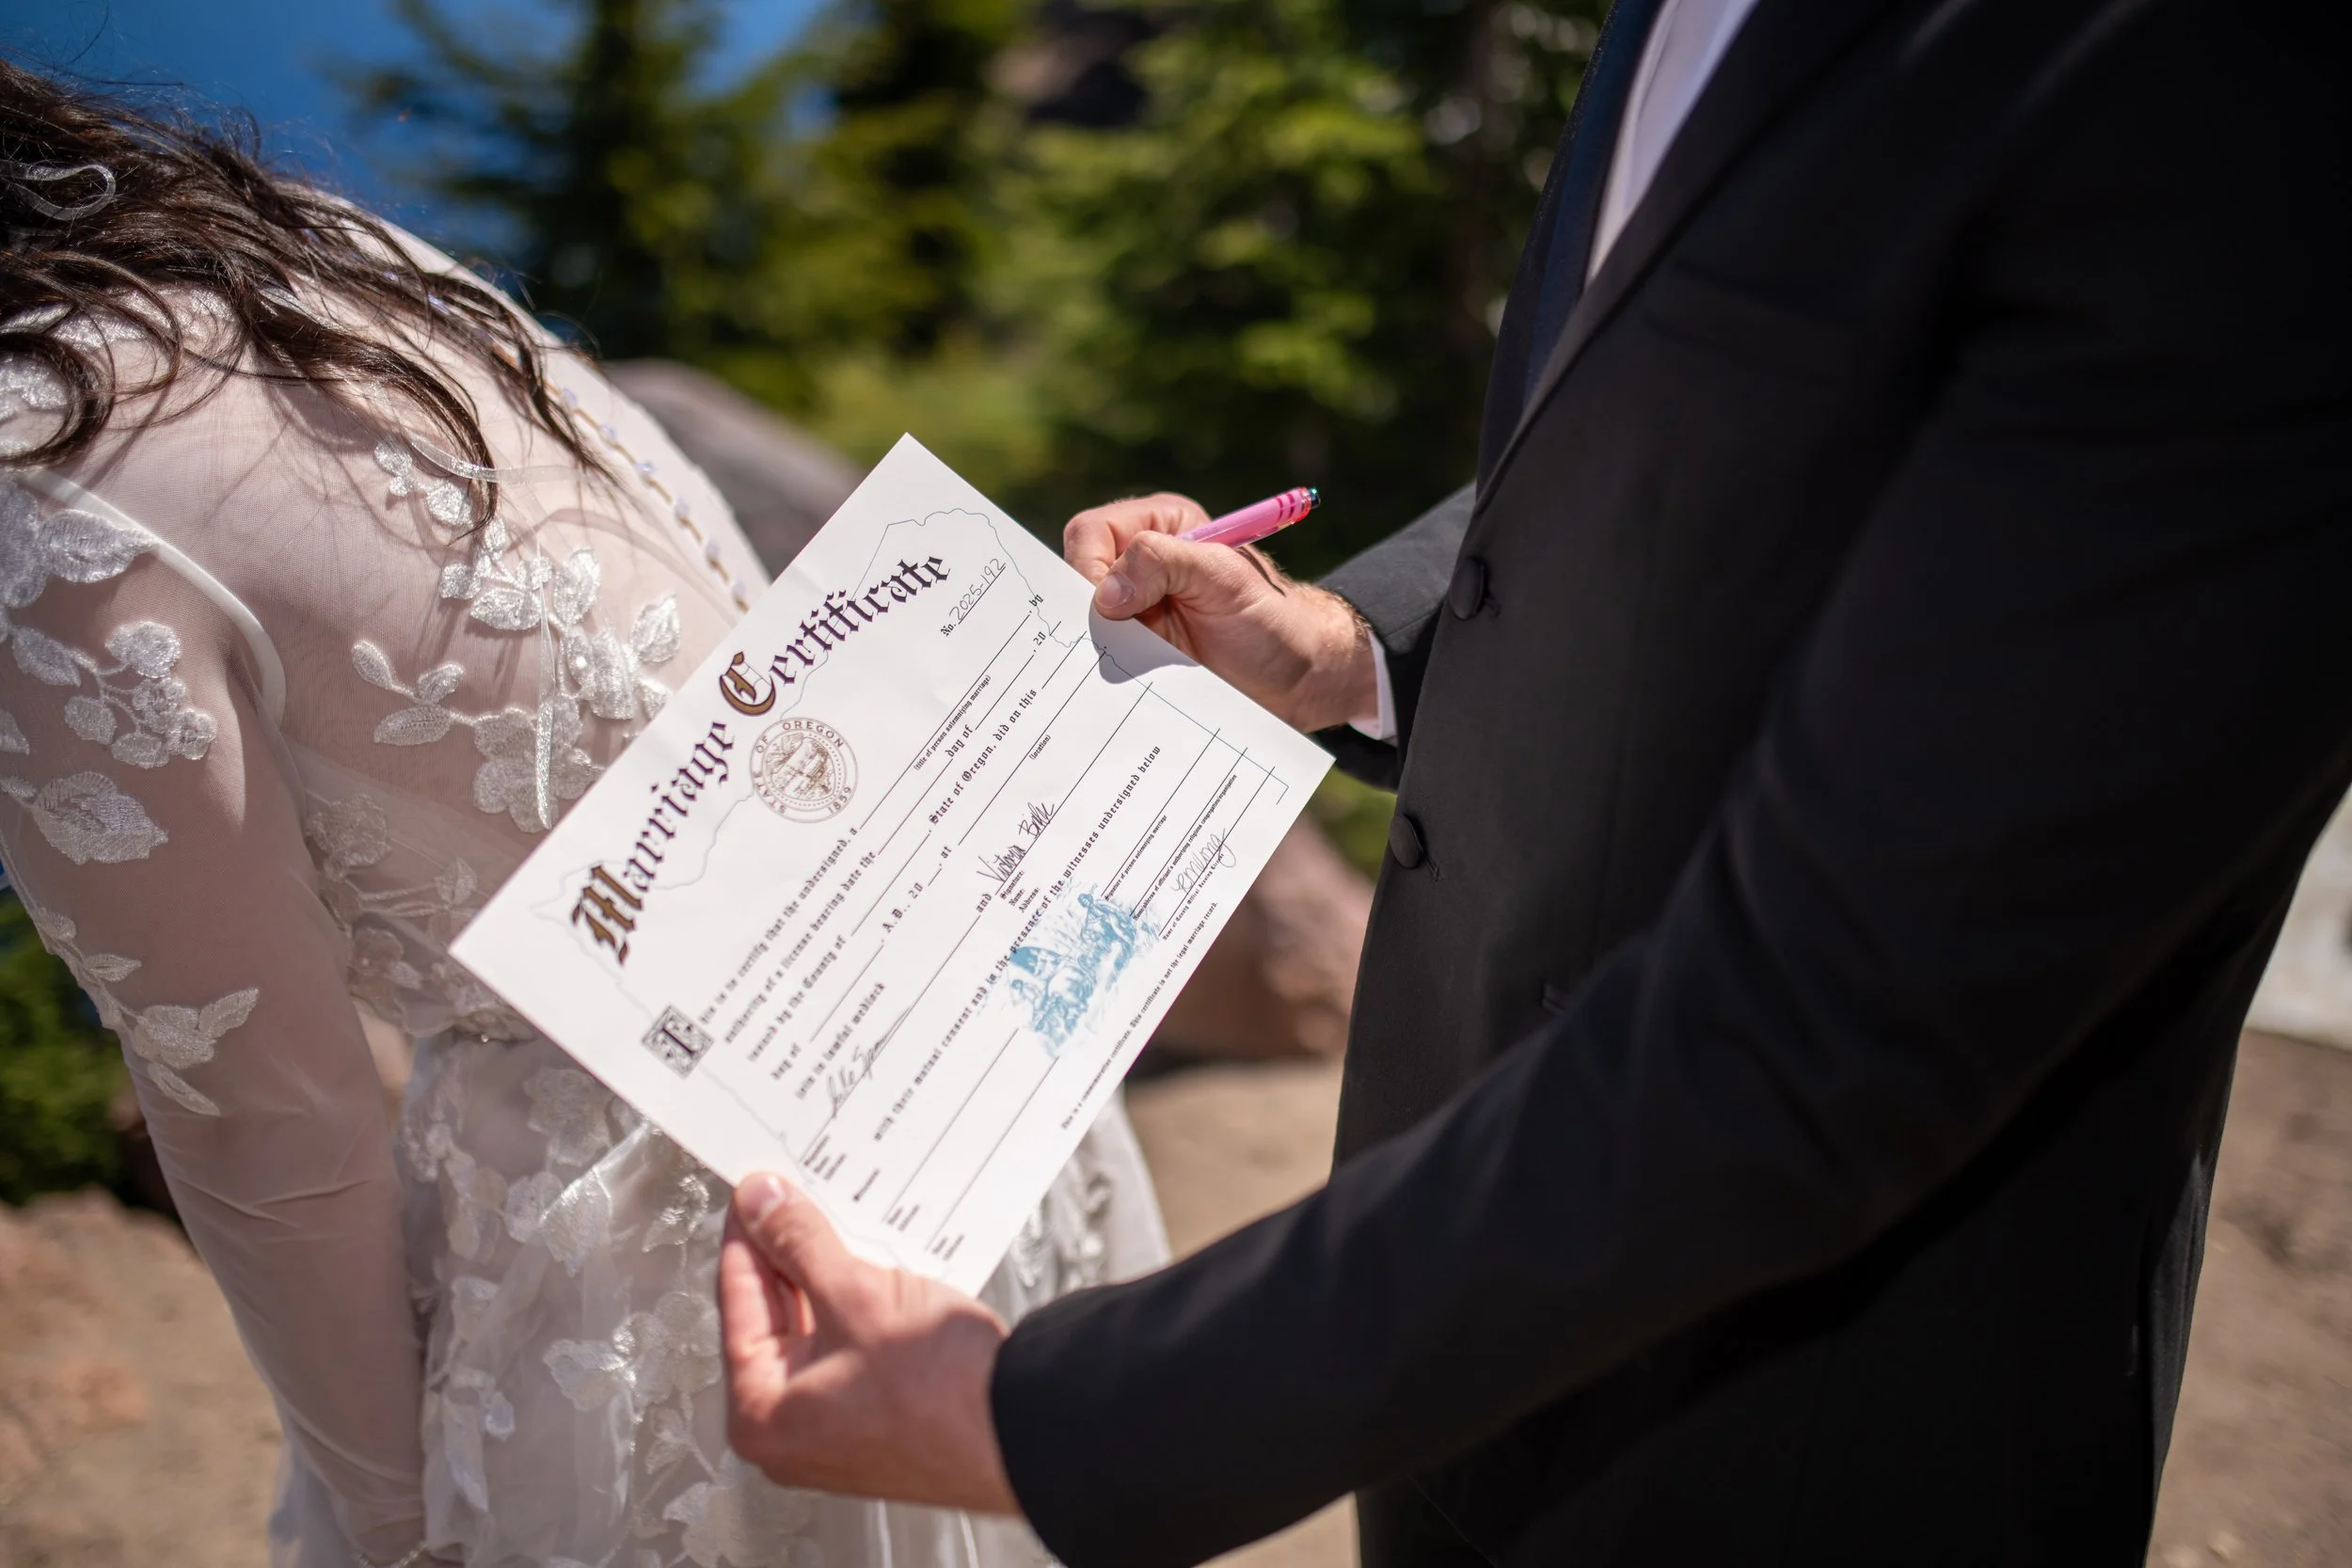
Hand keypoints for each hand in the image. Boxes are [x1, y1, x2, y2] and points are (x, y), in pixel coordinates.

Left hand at [718, 1172, 1019, 1513]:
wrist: (1023, 1433)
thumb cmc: (943, 1397)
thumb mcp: (857, 1295)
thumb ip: (799, 1243)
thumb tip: (762, 1205)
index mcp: (761, 1414)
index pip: (737, 1299)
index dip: (749, 1232)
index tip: (757, 1190)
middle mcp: (791, 1433)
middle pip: (777, 1316)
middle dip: (793, 1253)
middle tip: (802, 1195)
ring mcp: (837, 1430)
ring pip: (820, 1330)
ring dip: (832, 1276)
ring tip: (848, 1224)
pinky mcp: (879, 1419)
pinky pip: (855, 1348)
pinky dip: (863, 1306)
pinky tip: (881, 1265)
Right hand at [1064, 494, 1376, 731]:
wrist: (1300, 680)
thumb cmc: (1273, 620)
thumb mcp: (1223, 579)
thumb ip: (1162, 564)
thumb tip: (1104, 593)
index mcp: (1160, 526)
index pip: (1092, 532)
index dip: (1090, 568)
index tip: (1110, 606)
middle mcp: (1141, 562)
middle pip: (1078, 576)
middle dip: (1090, 610)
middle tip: (1115, 639)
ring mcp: (1136, 609)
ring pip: (1085, 620)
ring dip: (1100, 643)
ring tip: (1132, 662)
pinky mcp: (1138, 649)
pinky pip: (1102, 655)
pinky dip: (1108, 668)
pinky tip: (1127, 679)